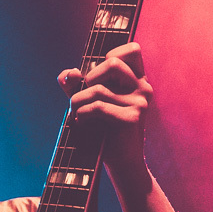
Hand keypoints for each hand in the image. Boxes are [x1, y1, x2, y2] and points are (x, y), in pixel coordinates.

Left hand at [58, 41, 151, 167]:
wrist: (120, 162)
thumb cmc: (103, 129)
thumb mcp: (89, 101)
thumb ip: (76, 84)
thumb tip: (69, 73)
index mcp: (138, 80)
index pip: (133, 49)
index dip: (111, 54)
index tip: (100, 75)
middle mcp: (143, 88)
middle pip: (112, 63)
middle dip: (90, 78)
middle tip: (85, 97)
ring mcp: (140, 103)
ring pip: (97, 88)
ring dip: (77, 101)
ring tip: (77, 114)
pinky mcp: (132, 118)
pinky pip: (97, 106)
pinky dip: (81, 114)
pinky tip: (82, 123)